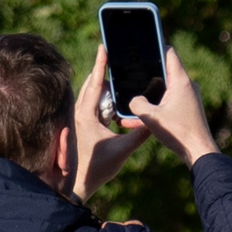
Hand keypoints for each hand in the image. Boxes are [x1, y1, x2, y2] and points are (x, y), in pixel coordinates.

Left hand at [71, 45, 149, 200]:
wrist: (76, 184)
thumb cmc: (97, 168)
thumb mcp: (123, 150)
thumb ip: (140, 134)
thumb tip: (155, 122)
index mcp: (85, 115)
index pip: (94, 83)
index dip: (100, 64)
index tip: (103, 47)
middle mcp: (78, 114)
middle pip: (91, 85)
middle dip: (104, 73)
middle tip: (115, 61)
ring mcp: (77, 119)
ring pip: (91, 96)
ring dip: (104, 88)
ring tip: (118, 81)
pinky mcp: (80, 126)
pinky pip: (91, 107)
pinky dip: (102, 101)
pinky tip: (112, 105)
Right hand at [125, 38, 220, 167]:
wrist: (200, 154)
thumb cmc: (179, 133)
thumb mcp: (151, 116)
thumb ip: (137, 103)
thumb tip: (134, 100)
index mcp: (181, 82)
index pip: (169, 53)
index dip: (156, 45)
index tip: (144, 40)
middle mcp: (187, 87)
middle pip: (164, 72)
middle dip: (146, 72)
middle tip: (130, 69)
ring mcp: (188, 100)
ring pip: (163, 91)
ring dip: (147, 96)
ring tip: (127, 99)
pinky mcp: (187, 112)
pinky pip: (166, 105)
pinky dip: (153, 109)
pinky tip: (134, 121)